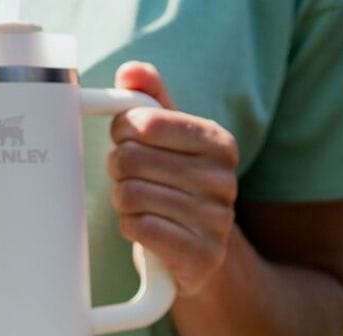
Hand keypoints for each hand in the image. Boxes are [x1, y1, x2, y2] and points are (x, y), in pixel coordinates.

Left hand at [108, 63, 237, 296]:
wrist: (199, 252)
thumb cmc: (176, 186)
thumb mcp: (169, 139)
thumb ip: (150, 99)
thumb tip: (132, 72)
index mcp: (220, 144)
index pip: (144, 122)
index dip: (121, 130)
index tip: (126, 139)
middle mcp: (225, 181)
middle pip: (131, 158)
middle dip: (118, 168)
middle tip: (128, 176)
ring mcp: (216, 221)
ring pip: (130, 194)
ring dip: (123, 200)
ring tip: (138, 204)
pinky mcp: (201, 255)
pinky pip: (140, 227)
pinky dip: (130, 227)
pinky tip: (144, 228)